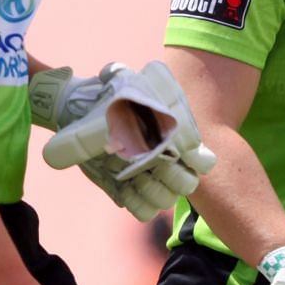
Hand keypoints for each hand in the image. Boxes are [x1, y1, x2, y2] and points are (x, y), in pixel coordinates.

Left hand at [36, 61, 217, 220]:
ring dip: (151, 190)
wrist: (81, 113)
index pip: (203, 160)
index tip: (176, 149)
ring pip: (166, 200)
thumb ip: (119, 74)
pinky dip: (136, 203)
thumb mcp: (116, 81)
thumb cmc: (107, 97)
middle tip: (149, 162)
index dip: (196, 160)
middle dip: (171, 177)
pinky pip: (144, 211)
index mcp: (175, 137)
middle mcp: (167, 160)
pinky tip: (122, 187)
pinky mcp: (130, 192)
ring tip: (130, 174)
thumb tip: (109, 73)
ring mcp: (149, 179)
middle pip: (187, 184)